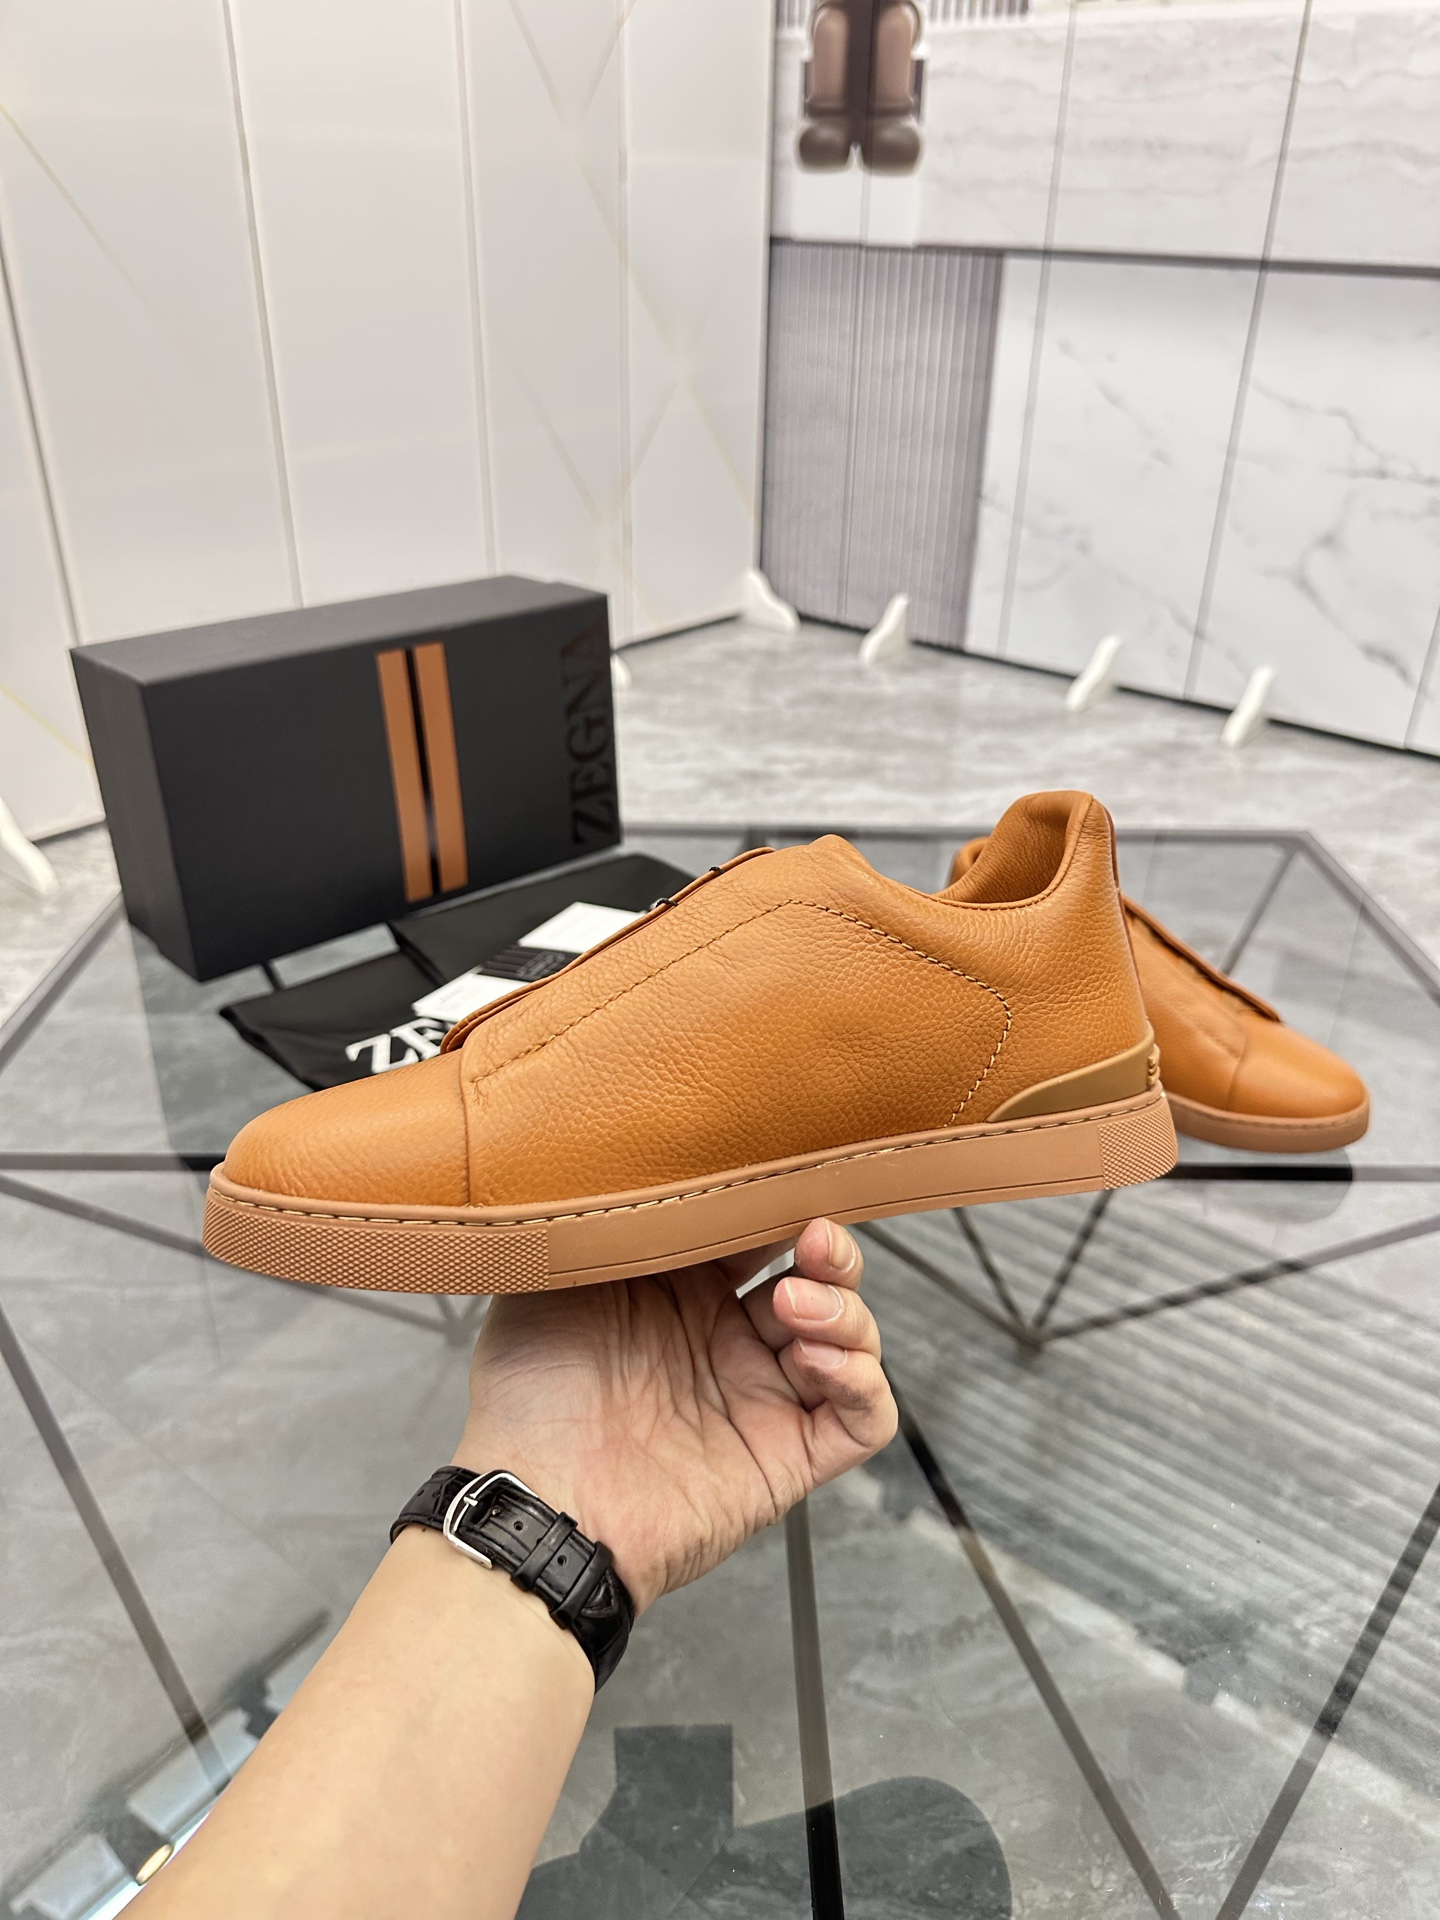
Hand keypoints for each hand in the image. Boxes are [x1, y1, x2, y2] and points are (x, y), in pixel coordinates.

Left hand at [452, 1218, 896, 1611]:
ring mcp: (759, 1397)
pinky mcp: (785, 1457)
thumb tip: (646, 1162)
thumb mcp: (552, 1276)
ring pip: (853, 1339)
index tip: (784, 1180)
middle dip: (832, 1249)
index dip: (779, 1205)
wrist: (536, 1497)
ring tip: (794, 1303)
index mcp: (679, 1292)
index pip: (758, 1233)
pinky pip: (863, 1418)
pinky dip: (863, 1381)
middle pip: (820, 1278)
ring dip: (845, 1309)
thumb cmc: (526, 1394)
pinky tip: (815, 1360)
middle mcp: (726, 1339)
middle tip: (814, 1237)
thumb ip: (604, 1221)